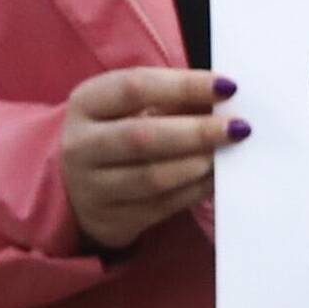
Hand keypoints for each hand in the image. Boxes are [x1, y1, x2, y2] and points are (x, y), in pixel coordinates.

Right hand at [59, 64, 233, 248]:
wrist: (72, 186)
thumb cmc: (113, 133)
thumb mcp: (125, 107)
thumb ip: (169, 99)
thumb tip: (224, 96)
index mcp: (85, 104)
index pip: (135, 87)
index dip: (184, 86)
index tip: (227, 87)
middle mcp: (82, 147)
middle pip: (143, 138)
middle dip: (196, 132)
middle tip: (237, 128)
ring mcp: (93, 189)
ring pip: (153, 178)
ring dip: (198, 165)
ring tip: (227, 154)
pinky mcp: (112, 221)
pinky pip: (162, 207)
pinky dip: (195, 191)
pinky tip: (215, 178)